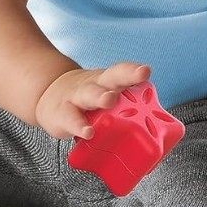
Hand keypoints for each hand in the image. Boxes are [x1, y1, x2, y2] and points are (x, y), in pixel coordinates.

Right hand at [35, 61, 151, 139]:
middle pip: (109, 78)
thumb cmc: (86, 101)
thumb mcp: (104, 96)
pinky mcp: (61, 115)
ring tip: (109, 100)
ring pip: (88, 94)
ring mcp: (75, 98)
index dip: (133, 72)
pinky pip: (70, 120)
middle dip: (124, 77)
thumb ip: (127, 109)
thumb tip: (160, 136)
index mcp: (107, 82)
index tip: (145, 71)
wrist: (47, 97)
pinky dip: (78, 125)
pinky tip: (88, 132)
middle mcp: (93, 85)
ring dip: (99, 96)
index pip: (122, 73)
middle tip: (137, 77)